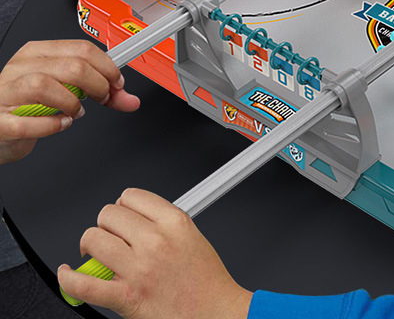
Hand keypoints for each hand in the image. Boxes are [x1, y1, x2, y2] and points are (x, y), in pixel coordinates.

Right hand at [0, 40, 139, 164]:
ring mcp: (5, 93)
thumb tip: (130, 100)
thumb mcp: (64, 91)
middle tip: (102, 99)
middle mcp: (20, 68)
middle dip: (98, 85)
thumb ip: (98, 93)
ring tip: (76, 111)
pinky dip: (50, 125)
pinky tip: (60, 124)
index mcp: (37, 53)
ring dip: (71, 102)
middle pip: (71, 66)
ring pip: (44, 85)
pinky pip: (25, 122)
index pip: (82, 49)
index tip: (117, 83)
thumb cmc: (30, 107)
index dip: (107, 67)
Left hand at [58, 189, 251, 318]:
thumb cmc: (205, 279)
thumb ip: (162, 222)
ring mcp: (139, 269)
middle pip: (109, 215)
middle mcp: (155, 241)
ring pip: (94, 240)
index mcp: (174, 222)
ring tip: (95, 254)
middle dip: (106, 224)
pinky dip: (69, 279)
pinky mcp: (126, 298)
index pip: (132, 197)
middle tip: (110, 236)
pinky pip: (84, 285)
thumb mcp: (191, 236)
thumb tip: (130, 218)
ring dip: (90, 245)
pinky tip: (67, 273)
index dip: (122, 205)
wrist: (215, 312)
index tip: (122, 215)